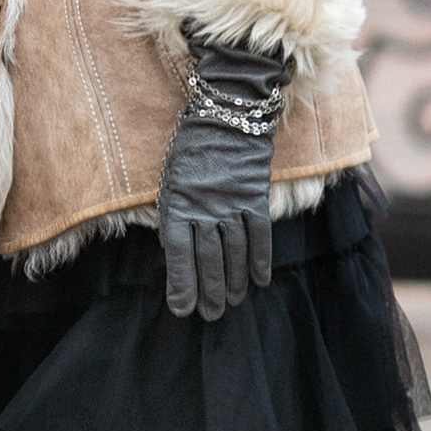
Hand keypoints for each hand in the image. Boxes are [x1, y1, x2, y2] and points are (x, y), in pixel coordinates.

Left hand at [157, 36, 290, 317]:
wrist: (225, 115)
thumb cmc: (190, 151)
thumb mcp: (170, 181)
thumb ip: (174, 216)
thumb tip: (174, 251)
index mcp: (178, 205)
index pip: (180, 255)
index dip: (181, 285)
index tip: (182, 310)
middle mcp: (204, 208)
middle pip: (209, 259)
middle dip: (209, 291)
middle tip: (211, 315)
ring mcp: (231, 203)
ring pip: (234, 252)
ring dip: (233, 281)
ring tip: (233, 303)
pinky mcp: (254, 196)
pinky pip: (259, 234)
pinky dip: (261, 259)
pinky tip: (260, 280)